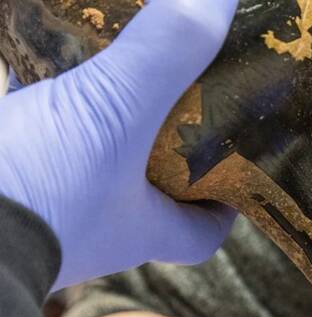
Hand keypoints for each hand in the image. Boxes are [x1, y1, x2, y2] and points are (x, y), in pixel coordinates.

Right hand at [0, 0, 237, 289]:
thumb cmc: (35, 190)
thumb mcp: (116, 113)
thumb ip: (169, 55)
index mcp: (141, 228)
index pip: (202, 232)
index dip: (227, 204)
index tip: (242, 164)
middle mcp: (96, 219)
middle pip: (150, 181)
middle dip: (169, 137)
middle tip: (188, 89)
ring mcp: (46, 196)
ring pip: (88, 146)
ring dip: (104, 105)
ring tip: (125, 57)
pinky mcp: (3, 168)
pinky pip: (31, 122)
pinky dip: (39, 85)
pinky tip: (38, 45)